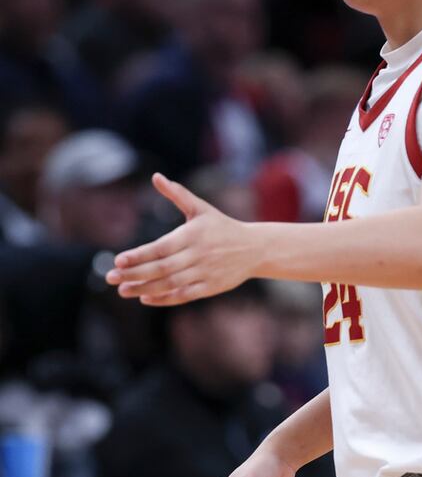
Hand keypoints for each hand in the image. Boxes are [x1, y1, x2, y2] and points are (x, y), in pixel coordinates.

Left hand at [106, 173, 257, 305]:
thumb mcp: (201, 209)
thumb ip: (177, 194)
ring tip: (123, 290)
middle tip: (110, 277)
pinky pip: (184, 296)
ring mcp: (205, 273)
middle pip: (162, 268)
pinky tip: (145, 298)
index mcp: (193, 235)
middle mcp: (198, 255)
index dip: (139, 255)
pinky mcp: (211, 287)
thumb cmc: (222, 226)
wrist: (255, 248)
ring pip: (170, 284)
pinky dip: (164, 299)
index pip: (161, 248)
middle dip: (134, 274)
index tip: (118, 260)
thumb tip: (156, 177)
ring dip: (144, 288)